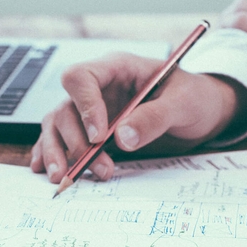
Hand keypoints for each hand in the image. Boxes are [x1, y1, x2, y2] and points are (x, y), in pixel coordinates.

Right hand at [30, 53, 246, 182]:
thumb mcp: (184, 103)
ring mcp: (89, 110)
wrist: (202, 112)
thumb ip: (154, 117)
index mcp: (116, 69)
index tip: (98, 136)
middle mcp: (97, 88)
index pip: (81, 78)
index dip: (84, 106)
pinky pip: (60, 139)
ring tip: (66, 177)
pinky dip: (49, 154)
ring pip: (56, 126)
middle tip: (98, 168)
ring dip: (58, 153)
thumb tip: (122, 138)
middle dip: (76, 142)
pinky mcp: (88, 131)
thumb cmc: (194, 98)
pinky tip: (44, 170)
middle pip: (65, 108)